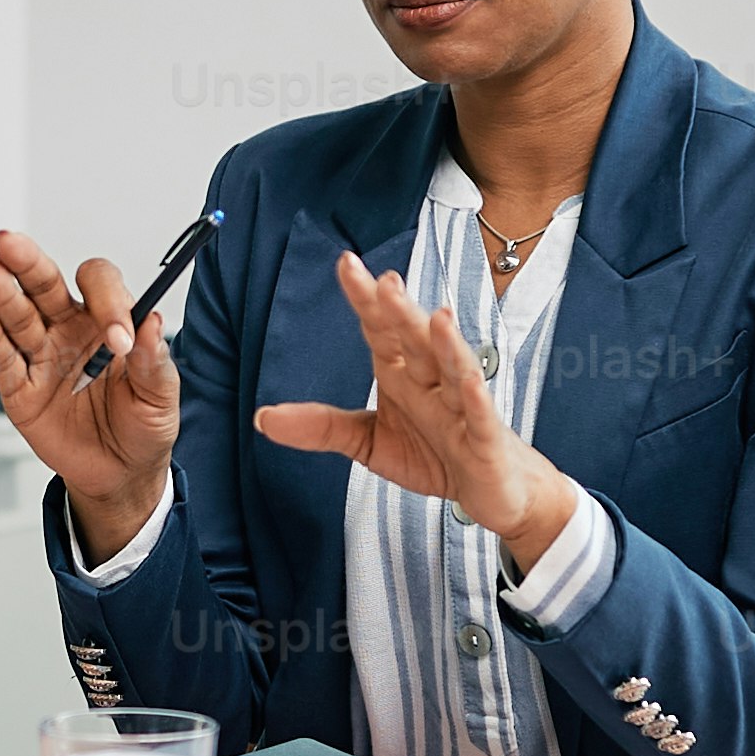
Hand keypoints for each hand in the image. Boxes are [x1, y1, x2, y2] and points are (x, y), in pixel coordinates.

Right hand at [0, 229, 182, 561]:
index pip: (100, 286)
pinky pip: (2, 359)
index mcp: (108, 322)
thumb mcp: (161, 397)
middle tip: (9, 243)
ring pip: (17, 315)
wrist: (119, 474)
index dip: (107, 301)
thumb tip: (151, 322)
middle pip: (45, 284)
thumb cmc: (143, 426)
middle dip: (27, 262)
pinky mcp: (20, 388)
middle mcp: (70, 330)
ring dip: (0, 291)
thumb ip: (153, 359)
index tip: (117, 337)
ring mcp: (42, 356)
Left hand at [255, 249, 580, 568]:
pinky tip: (468, 382)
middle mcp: (433, 381)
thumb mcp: (370, 442)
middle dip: (402, 312)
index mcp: (403, 373)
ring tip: (437, 317)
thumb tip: (262, 418)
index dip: (366, 299)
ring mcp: (463, 407)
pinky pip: (480, 418)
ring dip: (446, 343)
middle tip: (385, 281)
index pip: (381, 329)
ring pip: (454, 368)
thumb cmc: (437, 455)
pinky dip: (476, 400)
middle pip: (416, 340)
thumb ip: (322, 426)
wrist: (492, 491)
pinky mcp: (485, 442)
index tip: (346, 263)